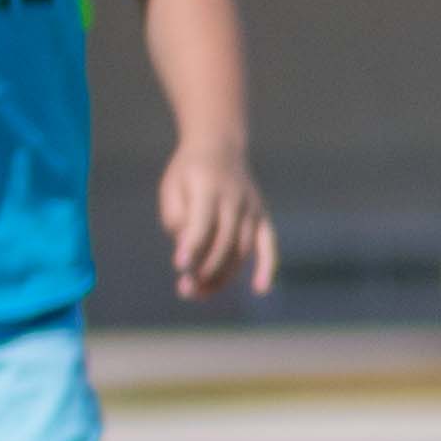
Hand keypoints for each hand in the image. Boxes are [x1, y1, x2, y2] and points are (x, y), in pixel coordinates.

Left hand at [162, 143, 277, 302]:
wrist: (219, 147)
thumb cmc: (188, 172)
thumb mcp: (172, 187)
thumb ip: (176, 217)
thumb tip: (187, 252)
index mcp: (208, 187)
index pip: (202, 222)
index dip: (192, 246)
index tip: (180, 266)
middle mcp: (235, 198)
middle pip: (224, 241)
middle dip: (205, 269)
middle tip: (185, 290)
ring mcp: (252, 208)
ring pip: (242, 249)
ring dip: (222, 275)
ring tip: (199, 293)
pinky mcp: (262, 217)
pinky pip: (268, 244)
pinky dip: (266, 267)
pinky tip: (260, 289)